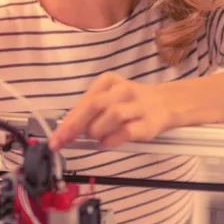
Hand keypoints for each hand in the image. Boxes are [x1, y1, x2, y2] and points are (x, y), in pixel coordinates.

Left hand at [48, 72, 173, 149]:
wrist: (167, 103)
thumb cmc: (131, 102)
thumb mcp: (109, 97)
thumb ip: (89, 109)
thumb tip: (66, 127)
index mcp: (109, 81)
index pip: (85, 101)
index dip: (69, 120)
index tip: (57, 137)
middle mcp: (123, 90)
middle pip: (95, 105)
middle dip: (75, 126)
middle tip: (63, 141)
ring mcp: (138, 106)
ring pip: (111, 116)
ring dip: (97, 131)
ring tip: (95, 137)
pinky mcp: (149, 123)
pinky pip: (126, 132)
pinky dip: (112, 139)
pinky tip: (108, 141)